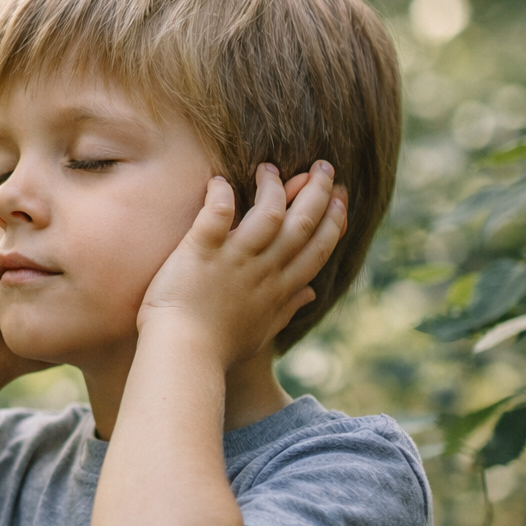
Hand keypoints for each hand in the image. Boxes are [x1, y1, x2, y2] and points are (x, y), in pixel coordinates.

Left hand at [137, 161, 346, 366]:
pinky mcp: (201, 252)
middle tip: (325, 167)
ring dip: (274, 187)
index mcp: (279, 290)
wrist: (183, 359)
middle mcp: (263, 271)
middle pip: (301, 225)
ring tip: (269, 168)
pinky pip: (216, 215)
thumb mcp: (260, 332)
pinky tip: (219, 180)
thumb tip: (312, 294)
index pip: (317, 249)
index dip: (333, 221)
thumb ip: (287, 308)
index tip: (341, 198)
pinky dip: (220, 195)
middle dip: (318, 193)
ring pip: (268, 214)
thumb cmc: (216, 349)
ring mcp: (234, 261)